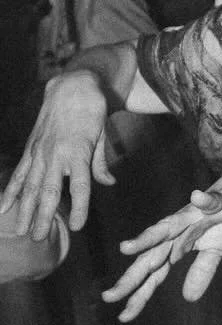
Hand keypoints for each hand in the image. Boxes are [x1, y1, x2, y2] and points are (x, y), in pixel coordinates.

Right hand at [1, 71, 113, 238]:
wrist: (72, 85)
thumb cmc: (92, 110)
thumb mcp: (102, 135)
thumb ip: (99, 162)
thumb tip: (108, 183)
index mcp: (79, 151)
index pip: (80, 186)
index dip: (79, 207)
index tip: (77, 226)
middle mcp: (57, 154)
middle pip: (49, 191)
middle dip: (44, 216)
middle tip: (39, 238)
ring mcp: (40, 152)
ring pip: (31, 186)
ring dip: (25, 210)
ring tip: (21, 232)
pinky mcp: (31, 148)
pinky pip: (19, 173)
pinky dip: (11, 191)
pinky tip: (3, 209)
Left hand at [102, 163, 221, 322]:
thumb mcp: (217, 250)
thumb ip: (201, 271)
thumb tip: (187, 298)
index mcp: (179, 242)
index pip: (154, 272)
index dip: (139, 294)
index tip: (123, 317)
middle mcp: (180, 228)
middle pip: (152, 255)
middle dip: (131, 276)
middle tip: (109, 296)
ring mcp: (196, 213)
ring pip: (168, 226)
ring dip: (148, 237)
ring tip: (127, 247)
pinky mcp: (219, 199)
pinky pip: (211, 201)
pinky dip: (203, 200)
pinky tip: (197, 197)